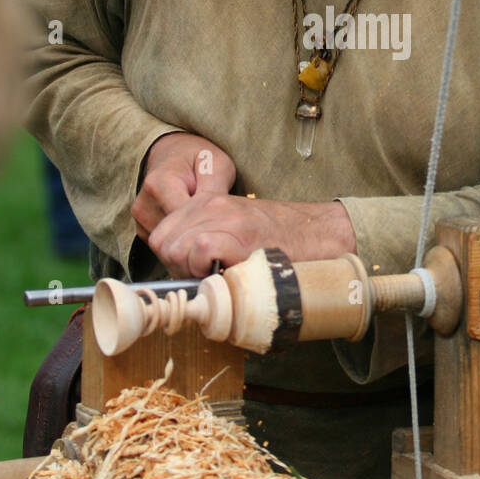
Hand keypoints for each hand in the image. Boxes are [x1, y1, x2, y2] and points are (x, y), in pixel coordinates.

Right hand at [131, 132, 235, 241]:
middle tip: (221, 222)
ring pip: (173, 244)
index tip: (226, 221)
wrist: (171, 153)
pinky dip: (182, 239)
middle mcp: (143, 205)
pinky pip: (167, 245)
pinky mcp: (141, 231)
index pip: (186, 221)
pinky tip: (193, 225)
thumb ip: (216, 188)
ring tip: (206, 220)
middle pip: (179, 236)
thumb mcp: (215, 163)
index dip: (210, 225)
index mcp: (159, 185)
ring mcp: (139, 221)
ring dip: (192, 237)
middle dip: (202, 232)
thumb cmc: (197, 158)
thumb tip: (222, 217)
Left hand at [146, 194, 357, 278]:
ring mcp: (226, 217)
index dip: (170, 258)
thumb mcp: (235, 228)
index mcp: (207, 201)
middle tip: (204, 277)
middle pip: (163, 243)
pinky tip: (228, 272)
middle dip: (176, 267)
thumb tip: (176, 267)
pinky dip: (206, 269)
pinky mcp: (240, 235)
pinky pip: (200, 250)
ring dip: (190, 271)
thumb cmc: (278, 240)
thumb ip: (204, 238)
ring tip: (218, 275)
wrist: (319, 233)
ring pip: (175, 247)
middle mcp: (212, 204)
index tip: (192, 270)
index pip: (160, 234)